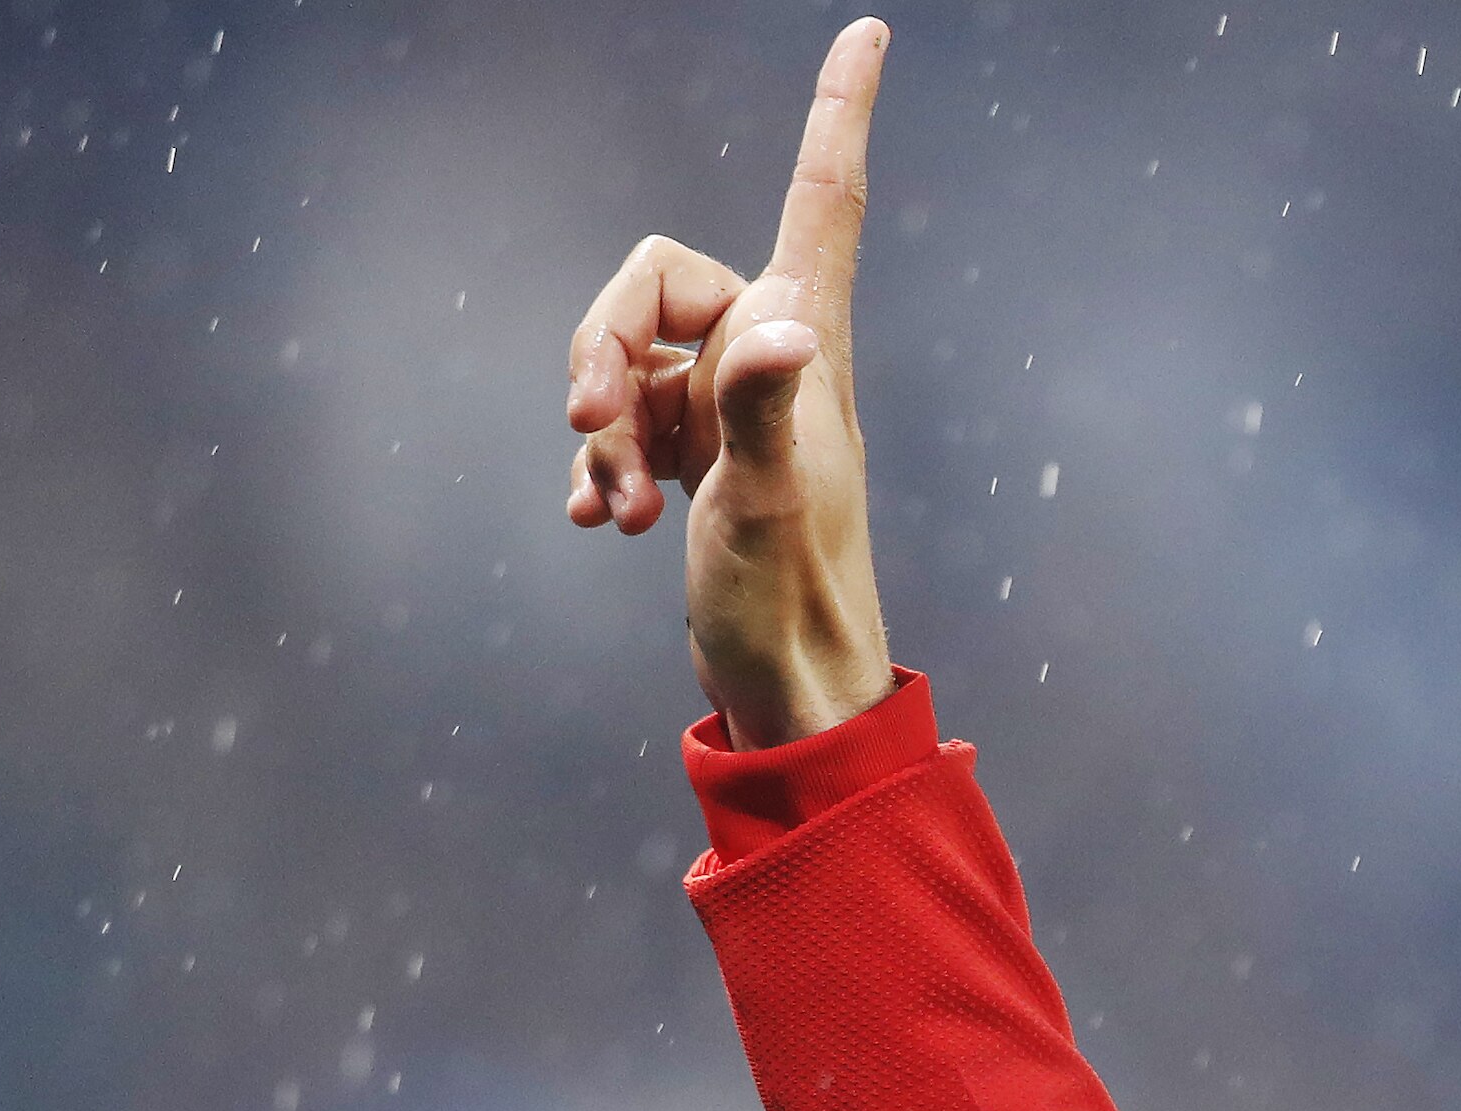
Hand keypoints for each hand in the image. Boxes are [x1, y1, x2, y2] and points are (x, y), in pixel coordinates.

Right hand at [562, 20, 897, 746]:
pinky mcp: (693, 459)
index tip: (870, 30)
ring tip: (624, 512)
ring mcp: (725, 408)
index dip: (839, 113)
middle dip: (601, 347)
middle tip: (590, 428)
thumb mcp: (768, 505)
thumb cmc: (792, 603)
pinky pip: (618, 423)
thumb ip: (764, 412)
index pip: (822, 197)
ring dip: (600, 428)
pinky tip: (600, 522)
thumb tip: (776, 331)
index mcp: (801, 343)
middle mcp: (767, 358)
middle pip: (650, 283)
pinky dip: (599, 464)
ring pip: (623, 360)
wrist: (789, 694)